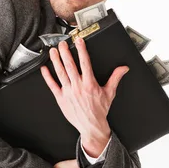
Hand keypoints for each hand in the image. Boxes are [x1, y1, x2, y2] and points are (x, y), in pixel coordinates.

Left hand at [40, 38, 128, 156]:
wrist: (91, 126)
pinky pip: (52, 85)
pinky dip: (47, 77)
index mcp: (90, 84)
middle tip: (62, 43)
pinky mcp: (61, 98)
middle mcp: (78, 86)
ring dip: (56, 61)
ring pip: (60, 73)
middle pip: (70, 66)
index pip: (85, 63)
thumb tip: (123, 68)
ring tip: (53, 51)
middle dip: (66, 53)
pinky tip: (44, 69)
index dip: (82, 50)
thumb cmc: (99, 110)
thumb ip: (115, 78)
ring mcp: (68, 92)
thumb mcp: (109, 93)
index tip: (79, 41)